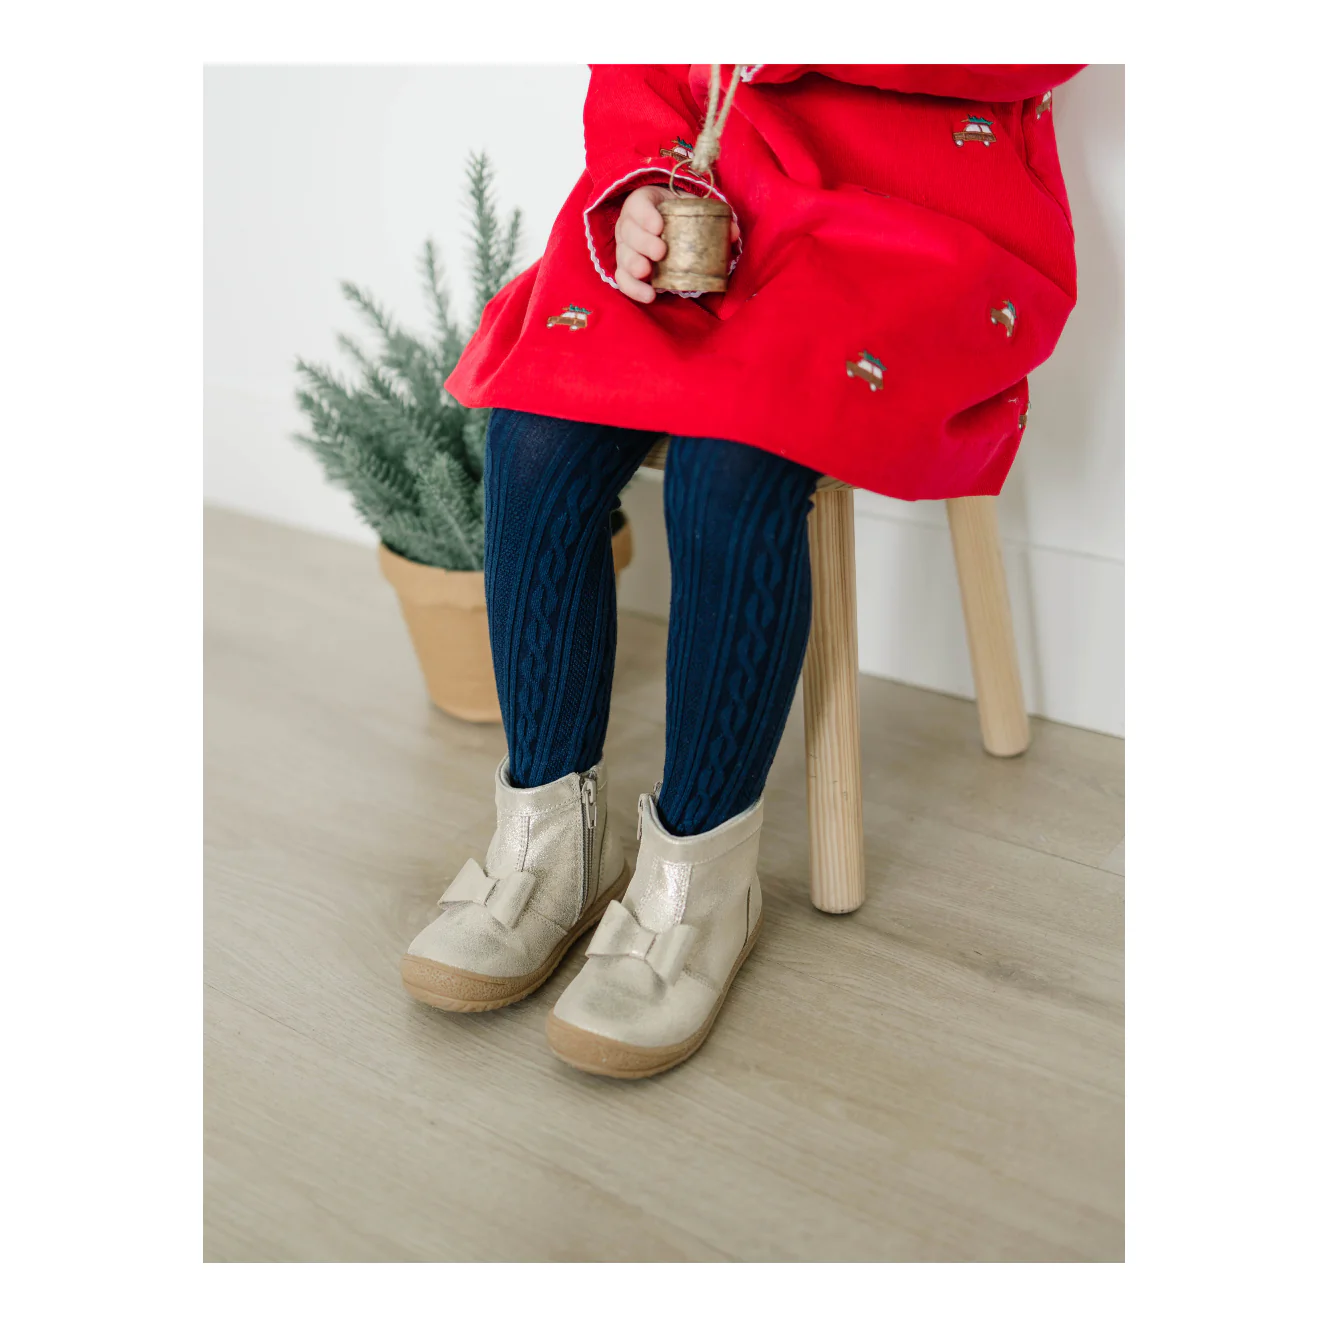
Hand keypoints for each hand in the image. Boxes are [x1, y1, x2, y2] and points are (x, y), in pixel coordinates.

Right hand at [614, 184, 740, 302]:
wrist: (661, 223)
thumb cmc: (675, 214)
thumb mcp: (690, 208)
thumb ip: (711, 217)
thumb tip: (732, 232)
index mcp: (642, 204)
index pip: (638, 206)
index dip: (646, 215)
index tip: (659, 226)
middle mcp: (628, 225)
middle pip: (629, 233)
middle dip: (643, 243)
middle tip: (660, 252)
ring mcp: (625, 248)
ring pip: (623, 256)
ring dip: (634, 265)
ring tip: (647, 272)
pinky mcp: (625, 268)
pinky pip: (623, 279)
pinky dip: (633, 288)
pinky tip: (649, 295)